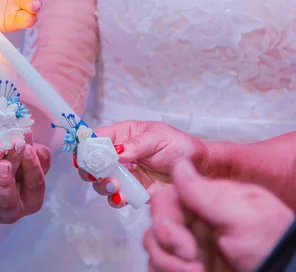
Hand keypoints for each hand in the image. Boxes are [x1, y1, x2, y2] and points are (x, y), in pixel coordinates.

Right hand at [82, 121, 206, 207]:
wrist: (199, 170)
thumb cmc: (180, 146)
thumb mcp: (159, 137)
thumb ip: (137, 144)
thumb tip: (117, 152)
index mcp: (123, 135)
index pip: (97, 137)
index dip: (87, 146)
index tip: (85, 157)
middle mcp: (119, 155)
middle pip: (92, 161)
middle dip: (91, 169)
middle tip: (98, 175)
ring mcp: (124, 174)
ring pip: (100, 181)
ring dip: (102, 184)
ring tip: (114, 186)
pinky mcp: (131, 191)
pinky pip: (116, 197)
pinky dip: (115, 198)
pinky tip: (122, 197)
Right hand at [145, 160, 294, 271]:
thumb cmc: (273, 247)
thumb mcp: (245, 216)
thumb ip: (208, 192)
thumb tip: (180, 164)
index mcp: (206, 201)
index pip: (166, 200)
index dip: (165, 221)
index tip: (184, 246)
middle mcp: (194, 222)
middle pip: (155, 224)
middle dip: (166, 246)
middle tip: (192, 261)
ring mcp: (188, 245)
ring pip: (153, 247)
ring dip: (167, 263)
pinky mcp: (183, 265)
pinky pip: (156, 265)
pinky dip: (165, 271)